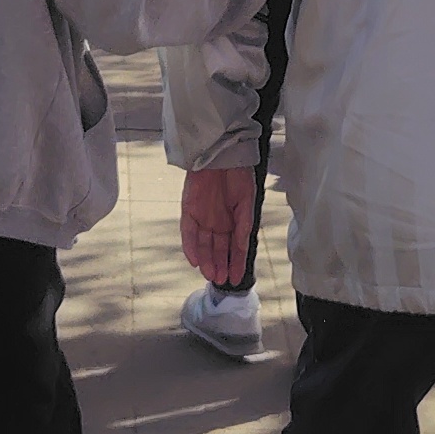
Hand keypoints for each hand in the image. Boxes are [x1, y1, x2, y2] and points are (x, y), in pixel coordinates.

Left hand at [181, 163, 261, 286]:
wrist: (222, 154)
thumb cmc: (238, 175)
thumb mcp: (247, 202)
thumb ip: (244, 225)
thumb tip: (243, 247)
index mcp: (233, 220)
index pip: (233, 247)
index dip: (234, 263)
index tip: (235, 278)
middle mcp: (217, 221)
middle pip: (216, 248)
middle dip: (219, 265)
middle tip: (220, 279)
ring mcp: (202, 216)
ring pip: (202, 244)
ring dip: (206, 260)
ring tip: (211, 275)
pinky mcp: (188, 210)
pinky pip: (188, 232)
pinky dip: (190, 247)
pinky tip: (195, 261)